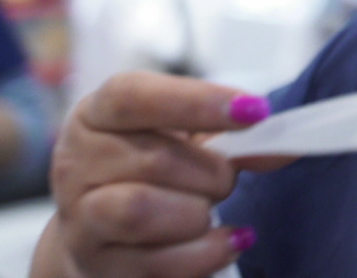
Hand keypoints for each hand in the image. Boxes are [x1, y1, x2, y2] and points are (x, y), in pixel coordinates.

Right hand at [32, 72, 277, 277]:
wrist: (107, 237)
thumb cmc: (151, 173)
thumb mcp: (187, 140)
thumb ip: (233, 135)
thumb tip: (281, 146)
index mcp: (96, 115)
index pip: (132, 96)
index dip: (196, 101)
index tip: (253, 111)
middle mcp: (76, 163)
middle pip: (153, 158)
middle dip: (211, 171)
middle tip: (227, 178)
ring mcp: (80, 220)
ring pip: (141, 210)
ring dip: (197, 211)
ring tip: (210, 210)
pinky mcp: (99, 268)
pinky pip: (158, 264)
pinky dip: (207, 252)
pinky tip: (229, 241)